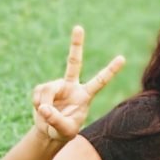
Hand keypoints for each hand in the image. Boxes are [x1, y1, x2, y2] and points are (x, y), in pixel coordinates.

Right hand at [32, 26, 124, 141]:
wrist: (50, 131)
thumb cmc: (64, 131)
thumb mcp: (65, 131)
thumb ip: (56, 120)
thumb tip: (44, 107)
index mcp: (85, 95)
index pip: (100, 81)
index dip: (111, 70)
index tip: (123, 58)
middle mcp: (72, 86)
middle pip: (74, 63)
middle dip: (75, 45)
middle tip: (78, 27)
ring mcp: (58, 85)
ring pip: (48, 89)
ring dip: (44, 104)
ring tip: (46, 114)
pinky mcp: (44, 88)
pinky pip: (38, 93)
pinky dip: (37, 103)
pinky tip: (40, 109)